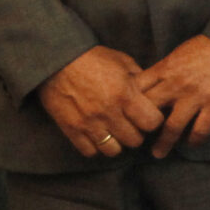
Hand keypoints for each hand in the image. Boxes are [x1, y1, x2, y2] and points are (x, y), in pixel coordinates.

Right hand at [39, 46, 165, 158]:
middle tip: (130, 124)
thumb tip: (151, 91)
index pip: (152, 122)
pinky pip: (90, 151)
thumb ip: (139, 78)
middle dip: (136, 133)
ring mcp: (89, 123)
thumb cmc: (92, 58)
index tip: (147, 115)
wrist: (57, 60)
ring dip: (116, 143)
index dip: (153, 120)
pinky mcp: (71, 129)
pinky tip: (96, 135)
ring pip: (113, 151)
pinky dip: (95, 146)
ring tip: (113, 132)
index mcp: (125, 94)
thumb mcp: (121, 61)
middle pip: (135, 140)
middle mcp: (109, 112)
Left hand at [136, 34, 209, 155]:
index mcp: (166, 68)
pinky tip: (191, 143)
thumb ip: (164, 70)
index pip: (137, 89)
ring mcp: (196, 96)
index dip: (127, 103)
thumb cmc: (209, 47)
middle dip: (140, 126)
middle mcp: (177, 84)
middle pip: (149, 110)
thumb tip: (150, 85)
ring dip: (163, 143)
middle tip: (136, 139)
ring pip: (173, 126)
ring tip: (158, 154)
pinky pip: (201, 129)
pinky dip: (194, 140)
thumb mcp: (179, 53)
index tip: (124, 115)